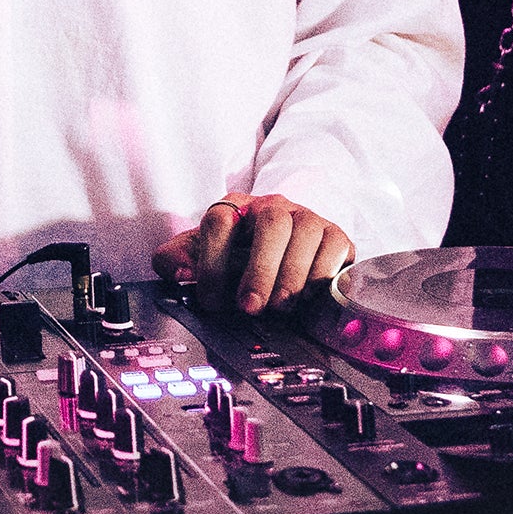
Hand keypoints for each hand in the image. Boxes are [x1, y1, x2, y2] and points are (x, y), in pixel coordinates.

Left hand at [153, 193, 353, 314]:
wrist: (290, 243)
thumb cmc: (242, 252)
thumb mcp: (204, 253)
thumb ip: (177, 260)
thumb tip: (177, 272)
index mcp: (234, 207)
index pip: (219, 220)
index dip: (212, 262)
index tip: (211, 299)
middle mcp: (273, 206)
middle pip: (271, 224)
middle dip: (261, 270)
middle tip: (251, 307)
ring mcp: (307, 217)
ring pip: (306, 235)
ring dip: (291, 277)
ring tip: (279, 307)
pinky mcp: (335, 234)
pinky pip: (334, 248)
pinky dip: (321, 275)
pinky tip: (308, 297)